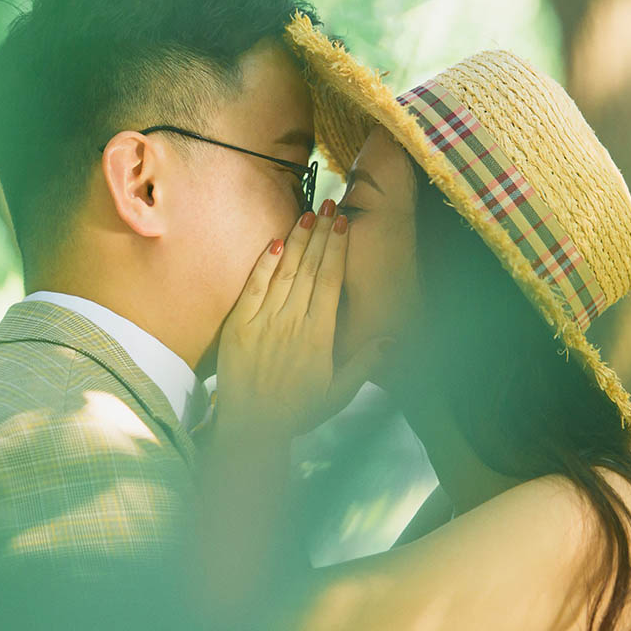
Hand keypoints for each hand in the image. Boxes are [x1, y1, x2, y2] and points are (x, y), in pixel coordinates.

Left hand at [215, 200, 384, 437]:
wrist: (251, 428)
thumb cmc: (297, 412)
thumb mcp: (338, 394)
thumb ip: (364, 364)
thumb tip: (390, 340)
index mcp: (319, 337)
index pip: (331, 282)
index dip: (338, 250)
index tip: (344, 224)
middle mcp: (293, 323)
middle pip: (310, 268)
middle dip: (322, 233)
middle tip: (330, 203)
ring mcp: (264, 322)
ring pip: (285, 272)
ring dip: (298, 240)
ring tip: (309, 213)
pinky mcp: (239, 326)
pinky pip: (254, 288)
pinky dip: (265, 264)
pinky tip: (276, 241)